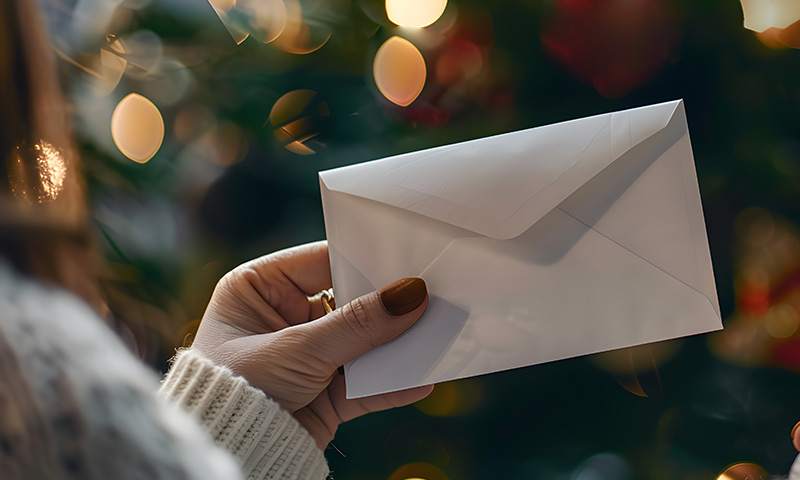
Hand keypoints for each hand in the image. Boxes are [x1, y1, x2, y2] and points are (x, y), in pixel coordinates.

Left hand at [190, 241, 433, 447]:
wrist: (228, 457)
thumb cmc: (235, 391)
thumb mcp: (297, 350)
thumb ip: (357, 324)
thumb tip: (411, 295)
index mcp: (258, 289)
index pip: (320, 261)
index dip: (363, 258)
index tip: (407, 257)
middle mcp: (283, 318)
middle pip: (348, 302)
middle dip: (387, 304)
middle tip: (431, 292)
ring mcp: (306, 356)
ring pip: (361, 343)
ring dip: (395, 344)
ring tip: (436, 334)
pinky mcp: (323, 394)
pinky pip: (364, 384)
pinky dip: (392, 383)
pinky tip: (422, 378)